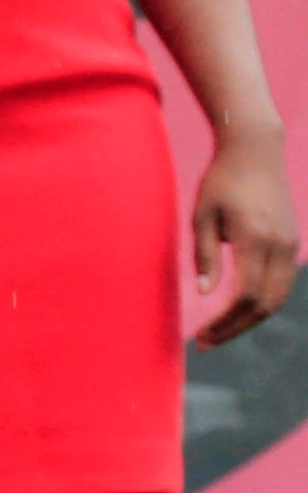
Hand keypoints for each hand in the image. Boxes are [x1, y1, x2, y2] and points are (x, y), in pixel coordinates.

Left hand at [190, 117, 294, 346]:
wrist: (255, 151)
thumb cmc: (220, 181)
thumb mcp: (202, 217)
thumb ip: (205, 256)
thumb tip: (204, 293)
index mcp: (255, 239)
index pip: (246, 296)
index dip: (225, 322)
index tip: (201, 336)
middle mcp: (279, 244)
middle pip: (266, 304)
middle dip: (236, 328)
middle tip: (206, 341)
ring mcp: (290, 243)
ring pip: (278, 297)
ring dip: (250, 319)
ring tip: (219, 331)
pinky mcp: (291, 240)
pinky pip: (282, 282)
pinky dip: (263, 302)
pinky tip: (237, 309)